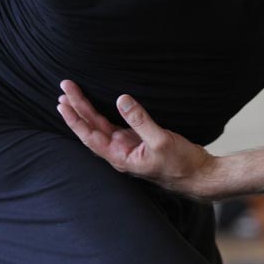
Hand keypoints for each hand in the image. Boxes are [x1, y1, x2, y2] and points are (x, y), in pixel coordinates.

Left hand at [57, 80, 217, 199]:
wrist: (199, 176)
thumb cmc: (181, 165)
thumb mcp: (160, 140)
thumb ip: (140, 120)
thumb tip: (121, 99)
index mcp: (120, 156)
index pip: (90, 136)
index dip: (75, 119)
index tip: (63, 102)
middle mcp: (120, 152)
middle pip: (92, 127)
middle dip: (77, 107)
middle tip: (64, 87)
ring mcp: (128, 146)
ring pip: (101, 125)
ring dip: (86, 110)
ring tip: (71, 94)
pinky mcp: (138, 140)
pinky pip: (115, 124)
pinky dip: (103, 113)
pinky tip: (96, 104)